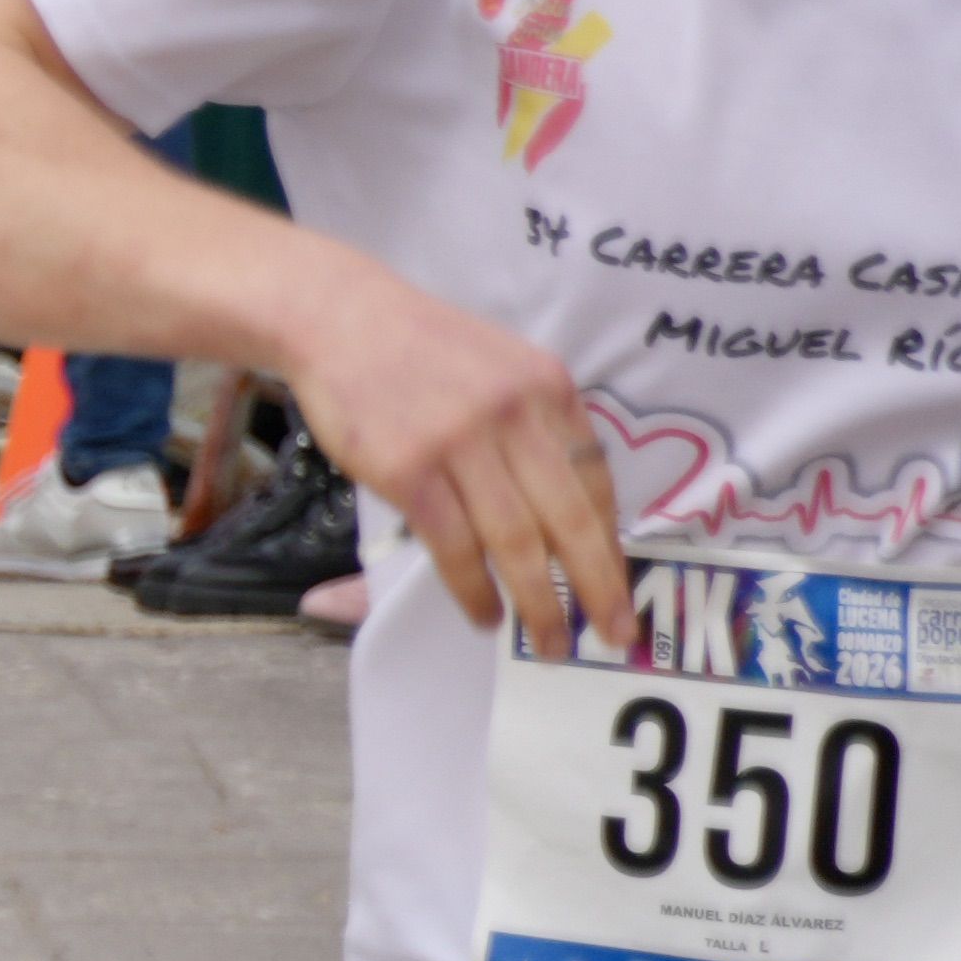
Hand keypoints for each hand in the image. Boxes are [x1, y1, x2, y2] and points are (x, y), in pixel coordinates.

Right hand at [289, 265, 621, 653]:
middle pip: (570, 519)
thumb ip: (533, 423)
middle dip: (598, 586)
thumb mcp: (499, 368)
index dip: (612, 540)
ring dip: (538, 601)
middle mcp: (515, 414)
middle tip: (613, 634)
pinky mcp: (408, 469)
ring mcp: (461, 441)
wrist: (340, 319)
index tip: (620, 586)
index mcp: (548, 388)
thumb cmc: (416, 349)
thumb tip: (556, 503)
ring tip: (548, 640)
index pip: (596, 478)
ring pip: (516, 541)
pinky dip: (473, 588)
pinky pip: (453, 545)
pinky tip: (484, 614)